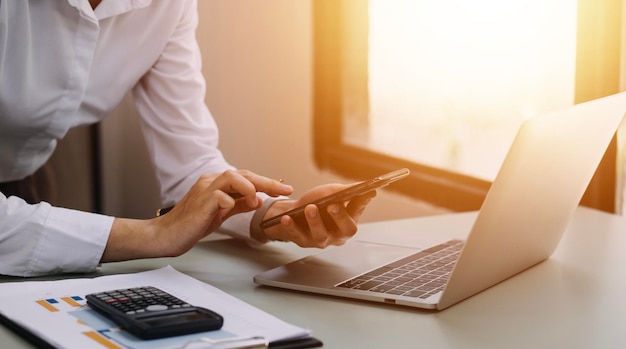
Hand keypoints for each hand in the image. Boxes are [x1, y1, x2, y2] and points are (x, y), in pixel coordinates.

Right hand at [101, 169, 292, 261]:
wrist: (166, 235)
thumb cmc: (191, 224)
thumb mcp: (220, 213)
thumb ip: (238, 204)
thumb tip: (258, 200)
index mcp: (216, 184)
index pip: (246, 177)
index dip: (267, 182)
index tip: (285, 190)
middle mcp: (210, 182)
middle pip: (243, 174)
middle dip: (267, 182)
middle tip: (284, 190)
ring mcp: (204, 190)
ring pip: (231, 177)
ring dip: (249, 187)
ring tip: (259, 200)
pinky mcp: (199, 203)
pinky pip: (219, 196)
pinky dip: (231, 201)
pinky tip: (237, 208)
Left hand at [261, 183, 375, 247]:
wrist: (294, 211)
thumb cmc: (317, 202)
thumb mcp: (332, 193)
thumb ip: (347, 191)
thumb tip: (367, 188)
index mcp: (348, 220)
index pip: (358, 211)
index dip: (362, 203)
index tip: (366, 193)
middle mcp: (338, 233)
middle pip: (345, 230)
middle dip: (340, 217)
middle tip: (333, 205)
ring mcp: (321, 239)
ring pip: (321, 235)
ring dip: (315, 221)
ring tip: (310, 208)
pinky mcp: (303, 242)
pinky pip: (298, 236)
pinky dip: (292, 227)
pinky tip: (287, 218)